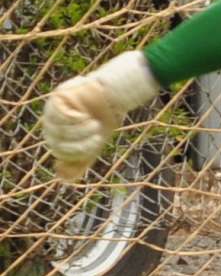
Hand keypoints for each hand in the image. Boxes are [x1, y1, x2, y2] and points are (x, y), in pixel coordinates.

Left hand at [40, 51, 159, 180]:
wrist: (114, 96)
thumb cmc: (104, 120)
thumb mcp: (92, 146)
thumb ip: (78, 163)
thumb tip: (63, 179)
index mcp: (57, 137)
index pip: (61, 152)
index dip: (80, 150)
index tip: (98, 142)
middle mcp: (51, 124)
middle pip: (59, 142)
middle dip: (82, 141)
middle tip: (98, 132)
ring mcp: (51, 110)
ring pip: (59, 130)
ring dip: (79, 129)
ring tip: (93, 123)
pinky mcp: (57, 98)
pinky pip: (59, 115)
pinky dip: (74, 118)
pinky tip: (83, 115)